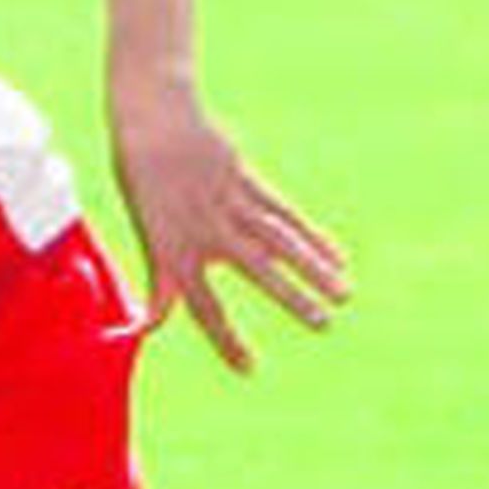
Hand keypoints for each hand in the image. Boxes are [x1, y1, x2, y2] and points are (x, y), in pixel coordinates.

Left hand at [113, 92, 350, 371]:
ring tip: (344, 293)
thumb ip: (159, 283)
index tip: (249, 369)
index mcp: (174, 249)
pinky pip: (284, 213)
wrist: (152, 119)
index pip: (202, 306)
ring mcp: (228, 202)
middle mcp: (205, 229)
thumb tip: (151, 327)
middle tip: (324, 326)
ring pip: (279, 240)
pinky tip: (336, 256)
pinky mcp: (246, 179)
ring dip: (314, 268)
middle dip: (291, 299)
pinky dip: (312, 236)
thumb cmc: (144, 183)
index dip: (224, 340)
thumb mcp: (146, 234)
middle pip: (256, 270)